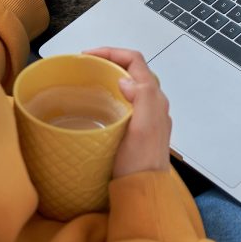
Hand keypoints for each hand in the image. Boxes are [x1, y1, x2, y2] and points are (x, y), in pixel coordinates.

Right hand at [84, 47, 171, 177]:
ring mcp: (147, 114)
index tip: (88, 55)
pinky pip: (127, 99)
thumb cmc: (140, 163)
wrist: (144, 190)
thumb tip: (126, 80)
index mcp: (153, 98)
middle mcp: (153, 103)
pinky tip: (99, 102)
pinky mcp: (139, 126)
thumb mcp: (142, 128)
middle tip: (87, 65)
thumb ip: (141, 99)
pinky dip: (112, 92)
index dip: (111, 52)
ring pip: (130, 83)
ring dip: (111, 75)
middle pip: (133, 69)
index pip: (134, 60)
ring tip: (90, 78)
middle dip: (110, 60)